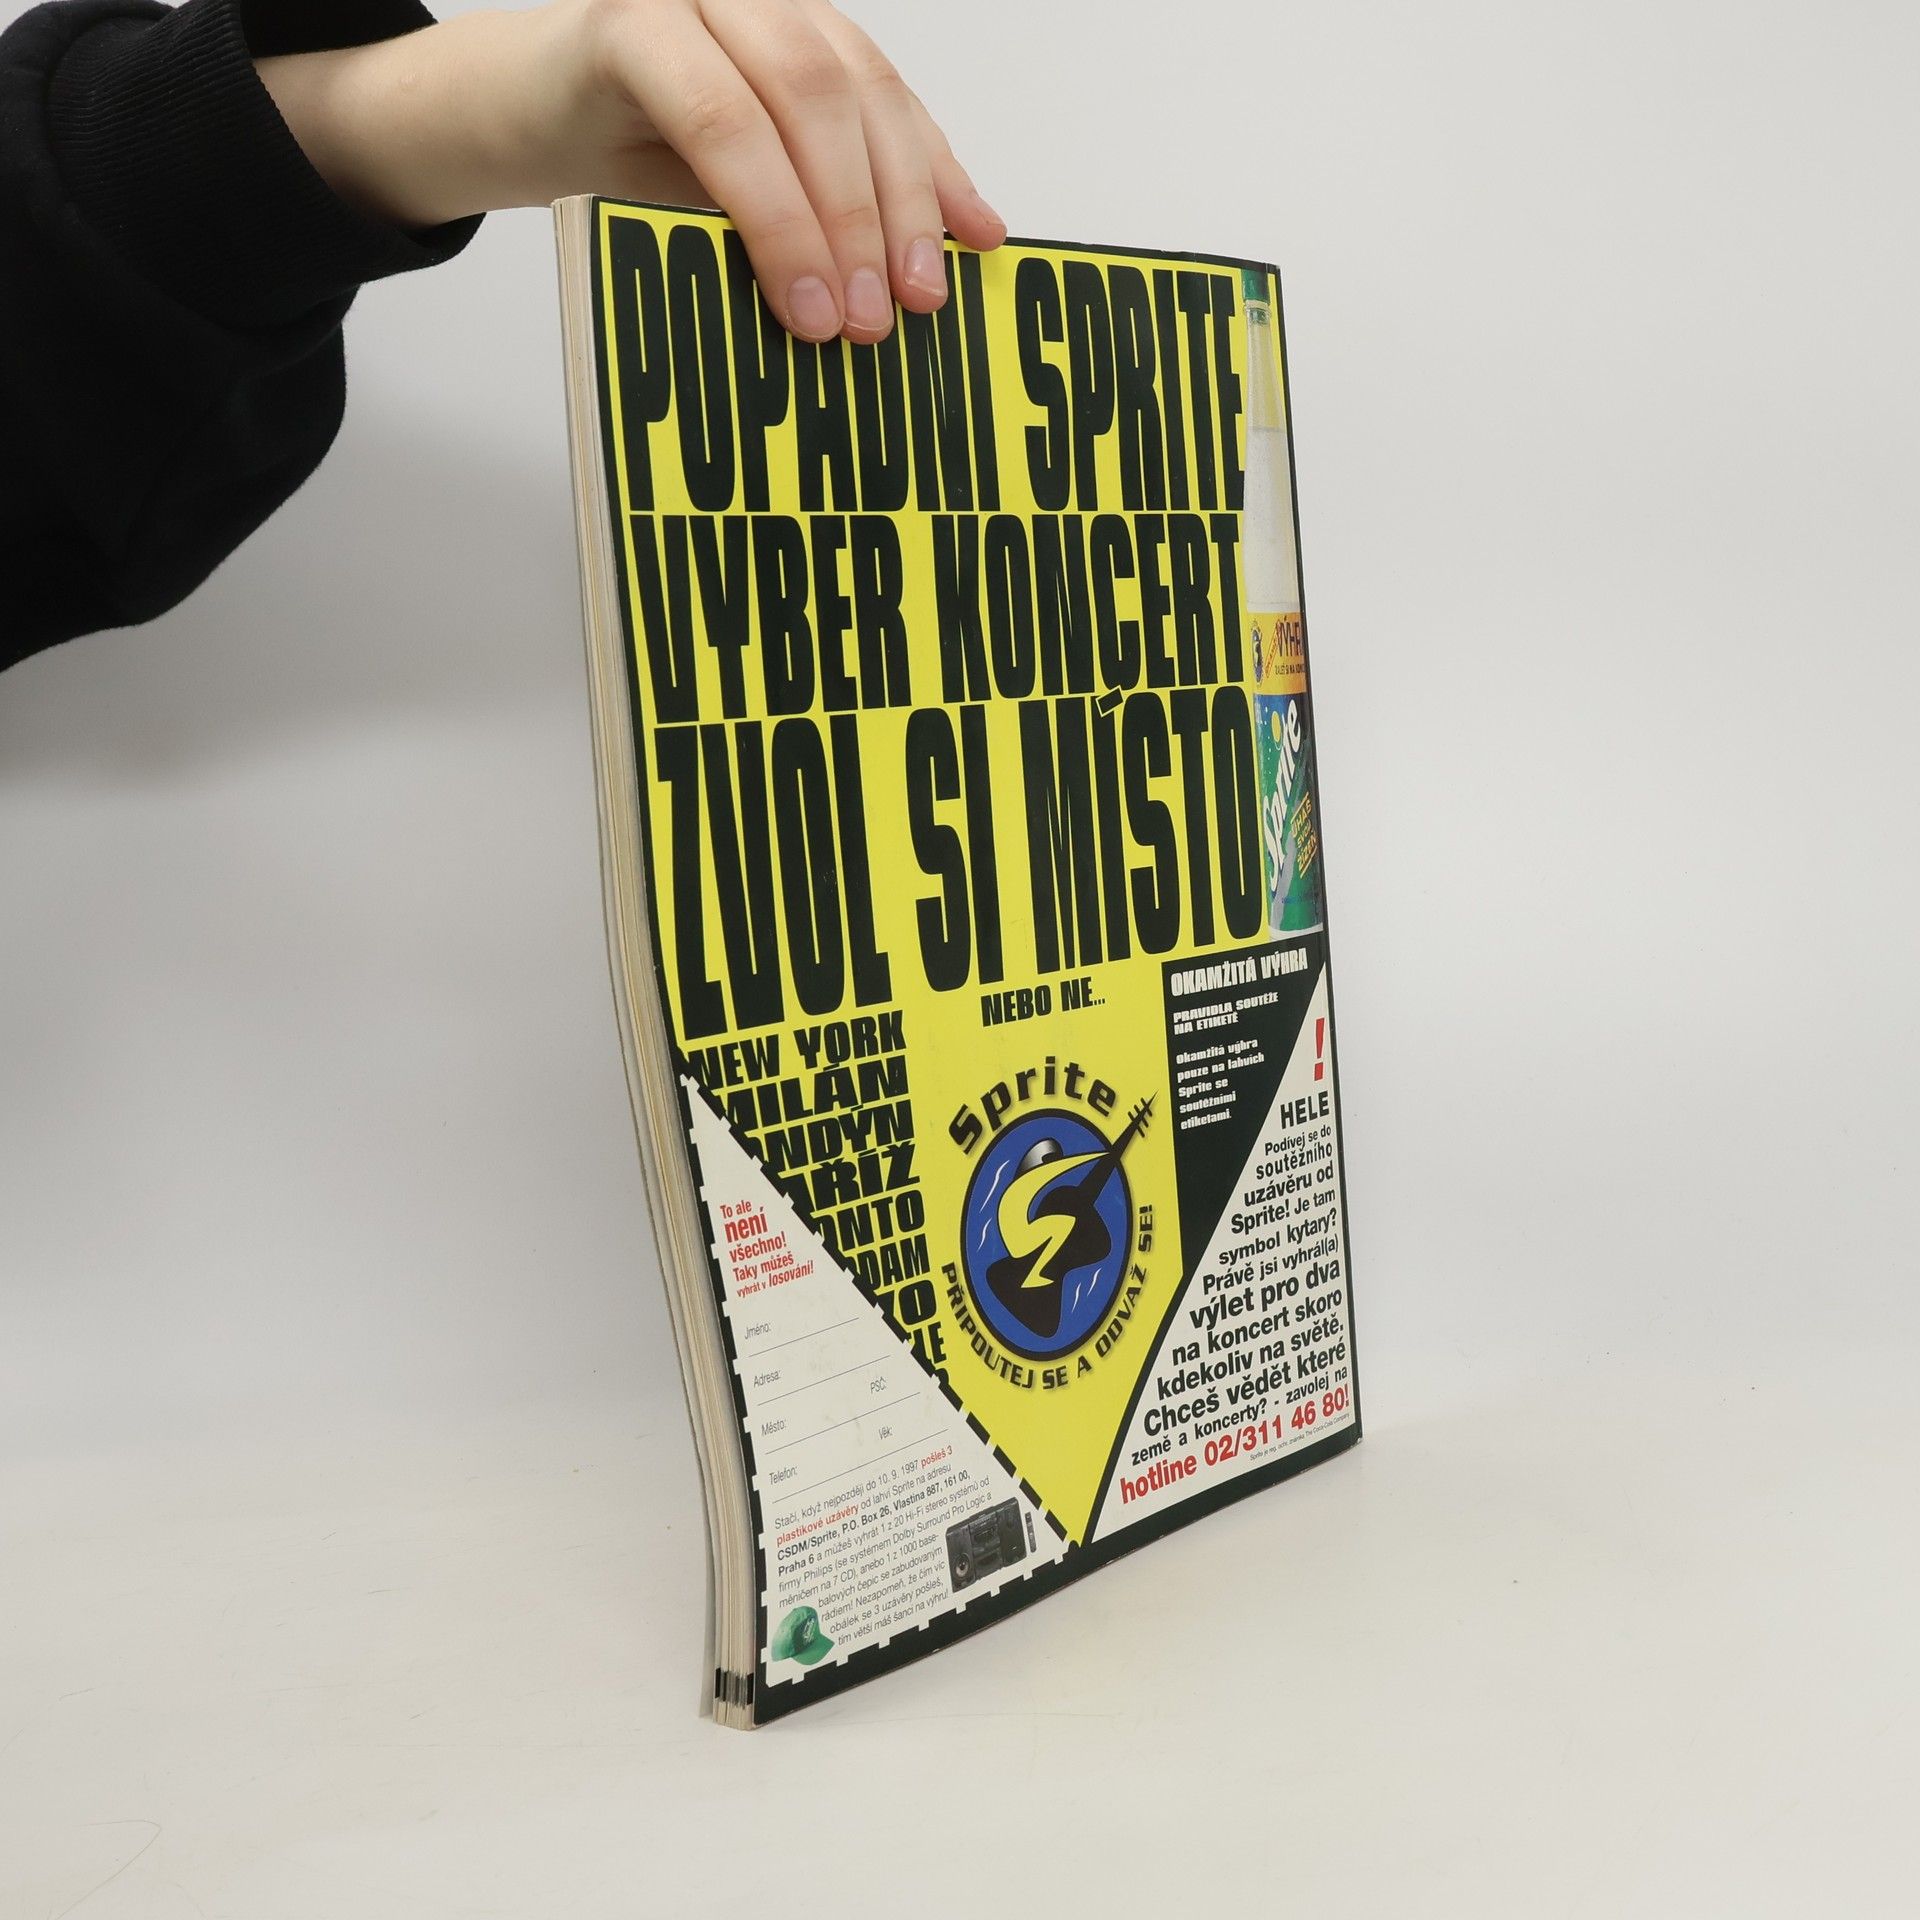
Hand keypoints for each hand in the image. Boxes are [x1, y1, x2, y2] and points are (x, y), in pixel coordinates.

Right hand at [257, 0, 1006, 342]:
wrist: (508, 113)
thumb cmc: (636, 151)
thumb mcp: (752, 186)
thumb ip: (833, 200)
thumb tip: (937, 266)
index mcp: (800, 28)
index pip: (888, 98)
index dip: (935, 179)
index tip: (969, 260)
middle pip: (852, 95)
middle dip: (885, 214)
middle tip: (897, 313)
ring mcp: (691, 1)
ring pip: (796, 101)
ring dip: (830, 223)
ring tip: (843, 322)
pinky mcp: (629, 26)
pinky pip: (718, 119)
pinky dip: (765, 208)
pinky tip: (790, 285)